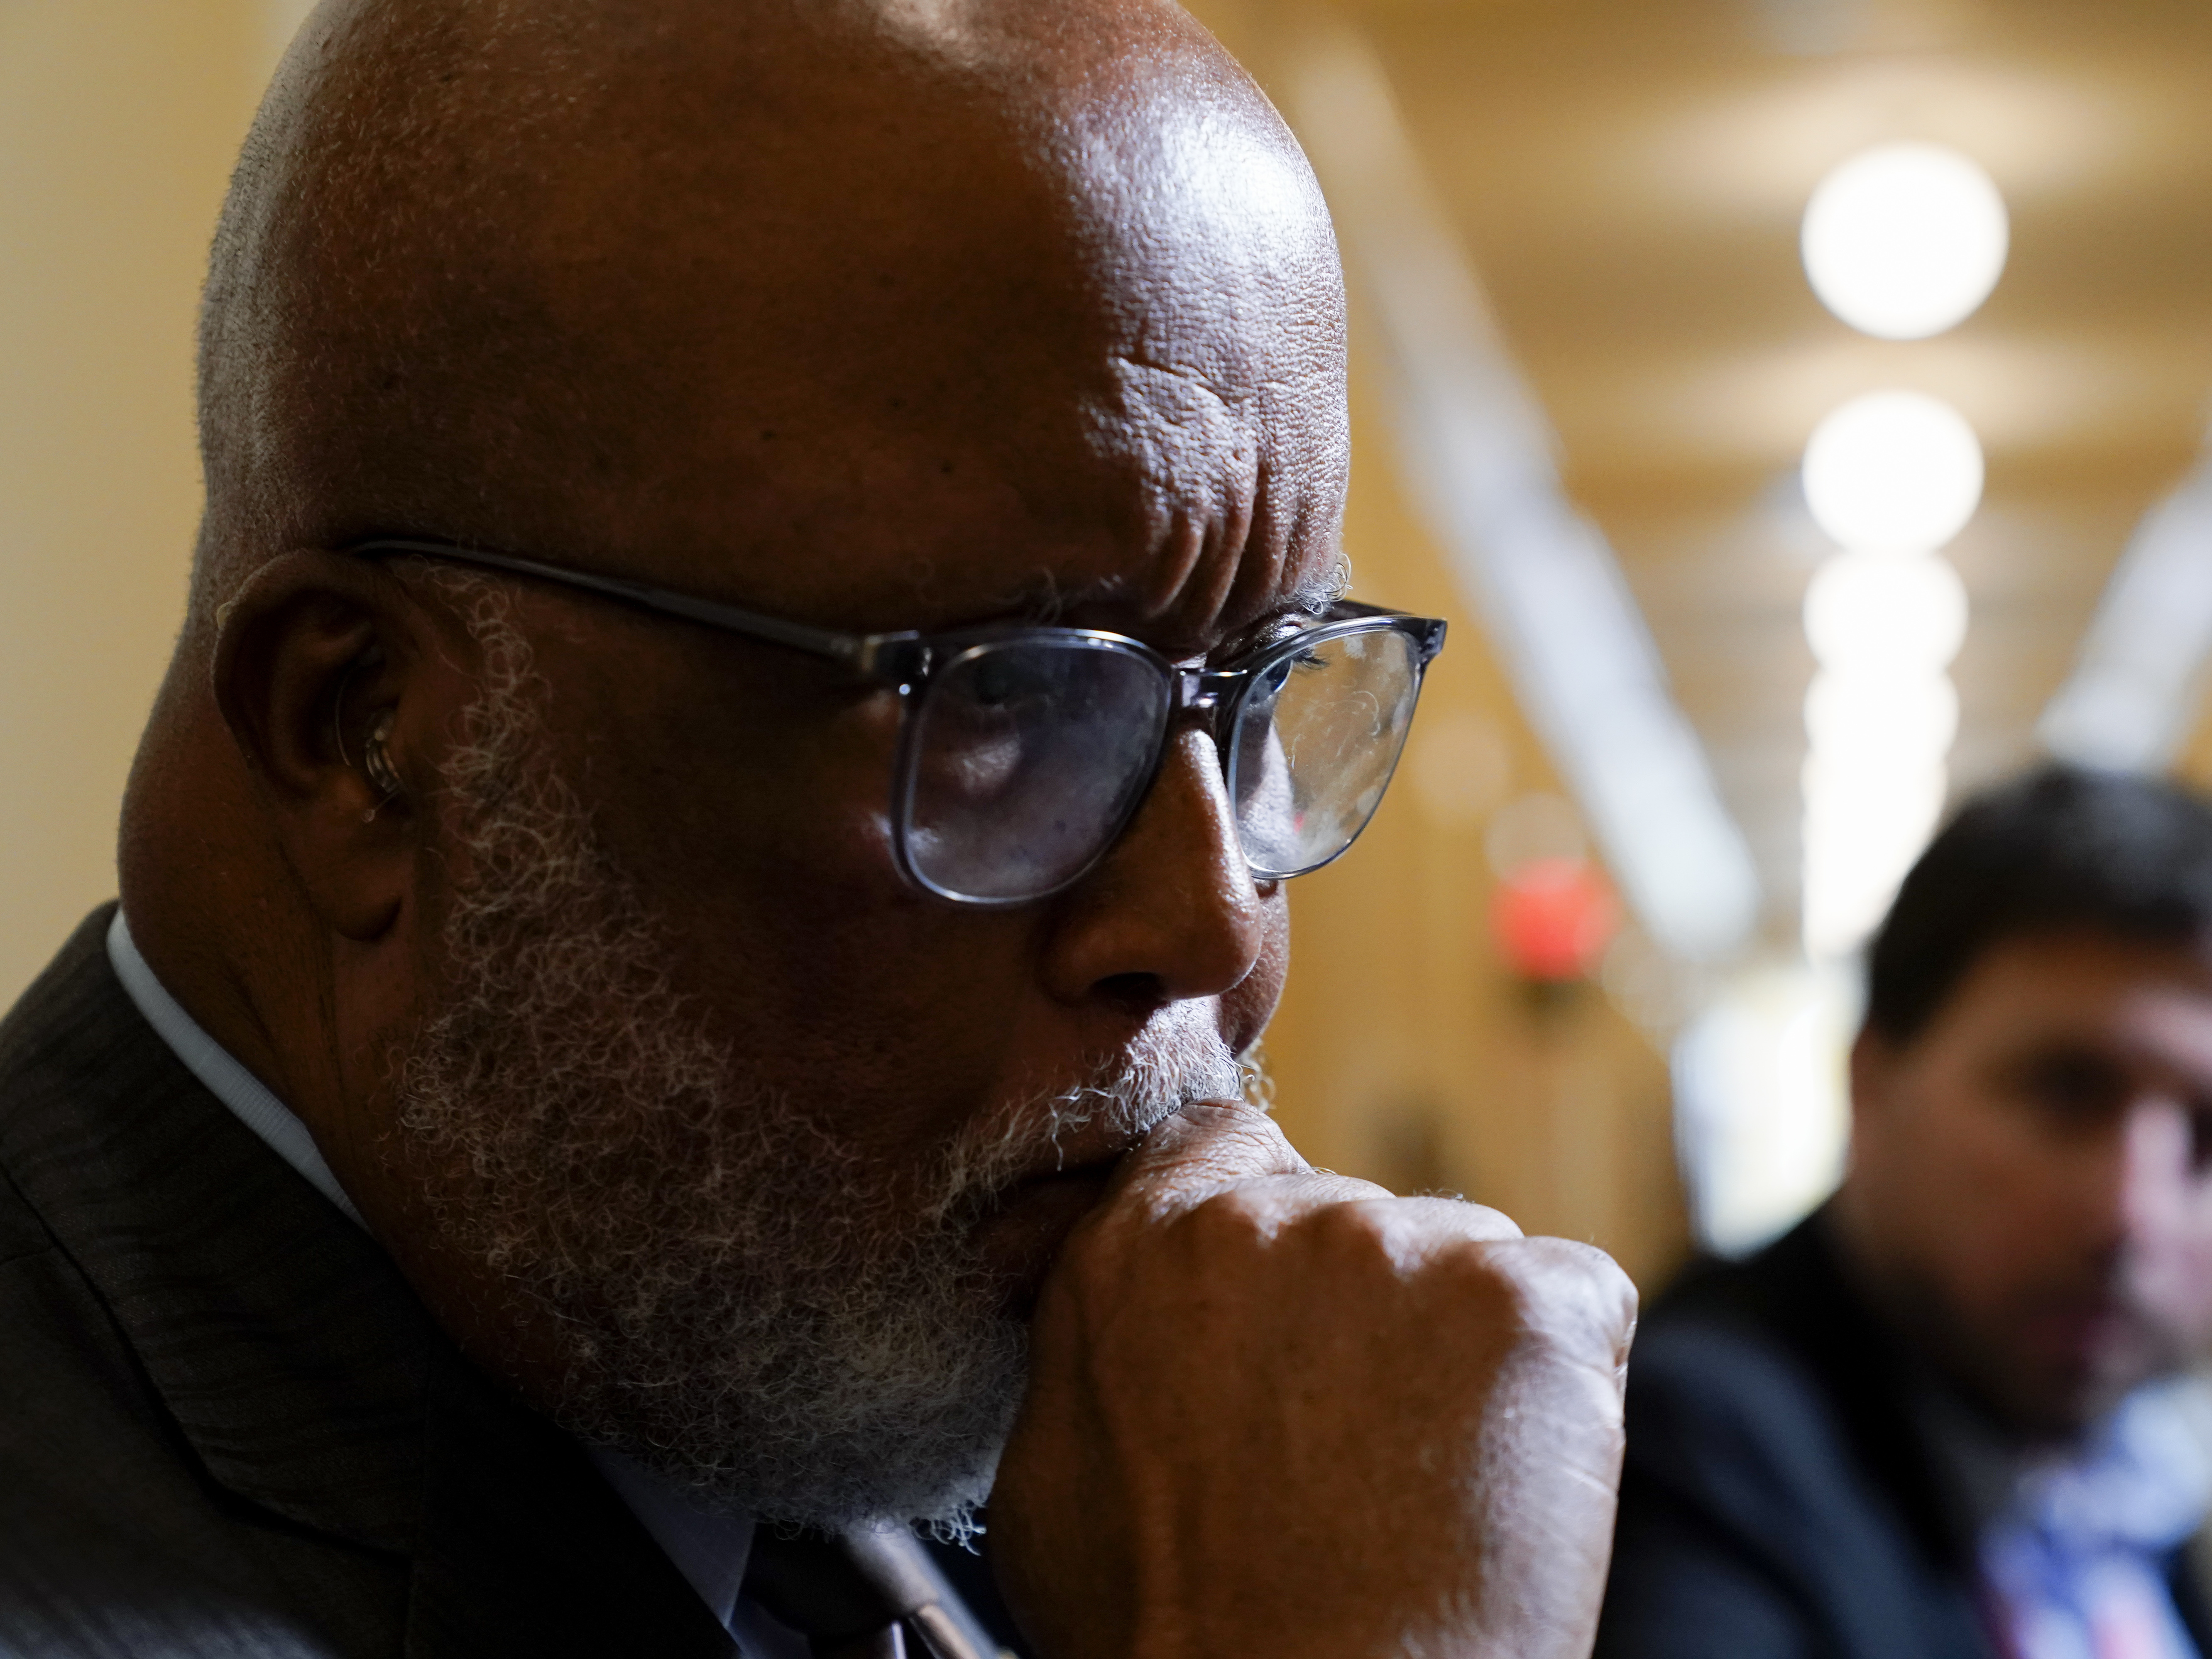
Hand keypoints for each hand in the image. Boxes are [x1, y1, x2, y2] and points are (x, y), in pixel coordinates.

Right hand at [989, 1101, 1635, 1658]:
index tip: (1285, 1296)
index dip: (1262, 1210)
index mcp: (1145, 1243)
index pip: (1227, 1141)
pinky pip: (1573, 1296)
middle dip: (1360, 1303)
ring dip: (1458, 1340)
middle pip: (1351, 1213)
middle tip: (1353, 1437)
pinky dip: (1561, 1374)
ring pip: (1463, 1255)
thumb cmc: (1176, 1631)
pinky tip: (1510, 1470)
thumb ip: (1098, 1339)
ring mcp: (1412, 1247)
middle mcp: (1276, 1216)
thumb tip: (1134, 1301)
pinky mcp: (1533, 1299)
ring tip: (1429, 1479)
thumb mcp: (1057, 1470)